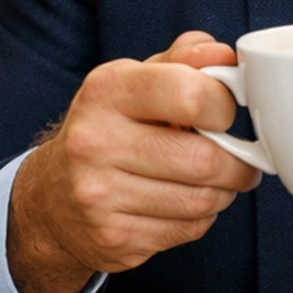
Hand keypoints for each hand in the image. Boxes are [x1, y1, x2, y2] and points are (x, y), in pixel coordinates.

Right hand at [7, 33, 260, 292]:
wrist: (51, 198)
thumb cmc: (108, 129)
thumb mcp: (135, 82)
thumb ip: (182, 61)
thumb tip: (223, 55)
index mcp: (105, 91)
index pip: (191, 95)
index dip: (224, 106)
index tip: (224, 113)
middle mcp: (94, 142)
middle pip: (204, 158)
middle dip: (237, 160)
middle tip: (241, 156)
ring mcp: (100, 195)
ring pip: (202, 200)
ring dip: (224, 191)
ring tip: (217, 180)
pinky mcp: (114, 237)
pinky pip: (190, 229)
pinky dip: (202, 217)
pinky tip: (186, 202)